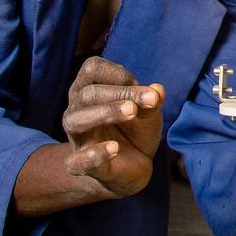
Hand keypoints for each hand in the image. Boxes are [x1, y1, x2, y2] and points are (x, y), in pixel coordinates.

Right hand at [59, 56, 164, 199]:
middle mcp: (77, 110)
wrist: (132, 167)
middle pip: (87, 93)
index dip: (117, 73)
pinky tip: (115, 148)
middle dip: (119, 93)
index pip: (92, 69)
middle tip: (149, 99)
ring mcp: (77, 138)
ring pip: (78, 120)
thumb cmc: (134, 131)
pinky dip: (95, 154)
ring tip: (132, 112)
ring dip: (106, 112)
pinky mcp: (80, 165)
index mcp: (89, 90)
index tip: (140, 86)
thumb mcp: (148, 113)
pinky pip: (77, 160)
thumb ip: (152, 101)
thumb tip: (158, 90)